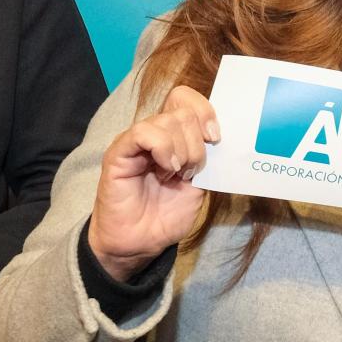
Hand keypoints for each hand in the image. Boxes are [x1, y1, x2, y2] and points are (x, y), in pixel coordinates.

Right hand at [89, 85, 216, 281]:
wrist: (141, 242)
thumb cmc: (167, 214)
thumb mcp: (199, 185)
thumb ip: (208, 159)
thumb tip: (223, 137)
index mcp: (173, 136)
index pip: (186, 98)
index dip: (205, 112)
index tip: (216, 138)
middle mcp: (154, 133)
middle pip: (183, 110)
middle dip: (197, 143)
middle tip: (191, 171)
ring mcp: (135, 141)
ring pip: (167, 121)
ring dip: (183, 151)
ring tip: (177, 175)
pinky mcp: (119, 152)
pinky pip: (143, 133)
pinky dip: (163, 149)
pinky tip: (167, 169)